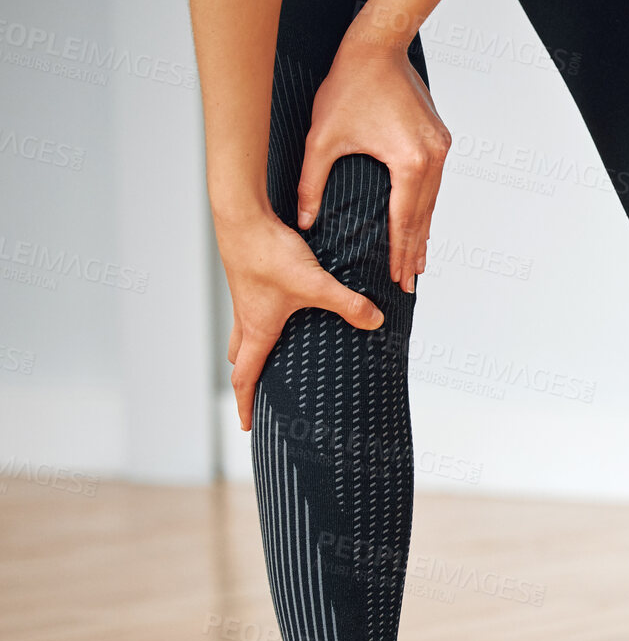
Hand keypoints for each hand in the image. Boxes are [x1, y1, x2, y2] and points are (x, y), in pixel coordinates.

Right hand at [216, 209, 385, 430]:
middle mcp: (247, 316)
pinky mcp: (251, 277)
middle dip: (249, 377)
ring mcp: (246, 297)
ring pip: (244, 331)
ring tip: (274, 355)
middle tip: (260, 393)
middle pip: (242, 356)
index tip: (246, 425)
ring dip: (254, 347)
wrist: (241, 215)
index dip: (245, 403)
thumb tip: (375, 321)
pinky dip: (263, 319)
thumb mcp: (315, 284)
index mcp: (257, 329)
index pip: (245, 376)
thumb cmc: (269, 253)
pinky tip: (284, 309)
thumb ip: (347, 304)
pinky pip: (253, 308)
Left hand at [297, 35, 449, 292]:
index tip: (398, 278)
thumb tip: (303, 221)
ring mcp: (441, 149)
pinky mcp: (440, 140)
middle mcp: (432, 158)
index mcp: (408, 162)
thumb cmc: (350, 85)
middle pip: (423, 217)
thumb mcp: (323, 138)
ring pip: (433, 202)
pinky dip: (427, 206)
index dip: (399, 253)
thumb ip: (311, 183)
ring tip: (418, 261)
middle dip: (415, 252)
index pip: (403, 220)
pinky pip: (435, 184)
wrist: (378, 46)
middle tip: (409, 282)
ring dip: (424, 231)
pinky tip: (421, 221)